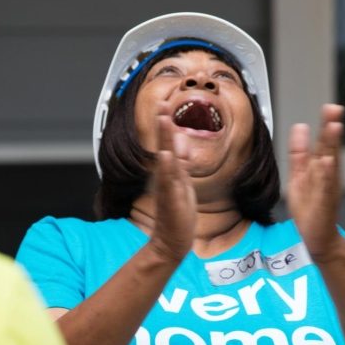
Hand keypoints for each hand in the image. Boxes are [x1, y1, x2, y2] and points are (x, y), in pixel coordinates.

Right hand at [148, 109, 195, 261]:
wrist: (171, 240)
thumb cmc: (177, 213)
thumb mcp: (182, 182)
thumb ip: (182, 162)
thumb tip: (181, 140)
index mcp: (170, 172)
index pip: (167, 143)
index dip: (166, 124)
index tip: (165, 104)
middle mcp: (166, 176)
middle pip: (164, 145)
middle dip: (163, 125)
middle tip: (162, 104)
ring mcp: (168, 187)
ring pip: (167, 159)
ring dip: (165, 139)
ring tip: (164, 120)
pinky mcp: (171, 199)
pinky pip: (169, 181)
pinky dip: (167, 168)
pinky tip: (166, 156)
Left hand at [286, 104, 344, 261]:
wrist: (317, 238)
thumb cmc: (310, 209)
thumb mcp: (299, 176)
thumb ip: (299, 153)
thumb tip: (299, 127)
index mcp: (321, 169)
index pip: (325, 143)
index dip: (327, 125)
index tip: (330, 107)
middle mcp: (328, 176)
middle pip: (331, 149)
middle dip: (332, 129)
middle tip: (335, 110)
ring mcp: (328, 189)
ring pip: (330, 164)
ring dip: (333, 146)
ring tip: (334, 127)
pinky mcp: (324, 203)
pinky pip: (325, 187)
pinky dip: (326, 174)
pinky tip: (327, 162)